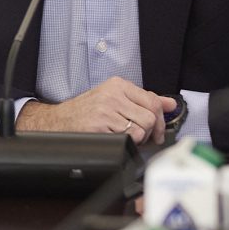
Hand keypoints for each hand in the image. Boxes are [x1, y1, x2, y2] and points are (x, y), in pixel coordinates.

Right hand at [19, 77, 175, 143]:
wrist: (57, 122)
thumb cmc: (85, 112)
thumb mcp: (114, 98)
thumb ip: (143, 100)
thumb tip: (170, 104)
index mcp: (118, 85)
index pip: (153, 100)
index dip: (161, 119)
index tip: (159, 130)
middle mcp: (112, 95)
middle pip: (150, 117)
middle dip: (150, 132)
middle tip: (143, 137)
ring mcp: (105, 110)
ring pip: (141, 129)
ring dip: (138, 139)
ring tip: (126, 138)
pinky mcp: (100, 125)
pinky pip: (127, 138)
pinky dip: (126, 143)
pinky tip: (115, 139)